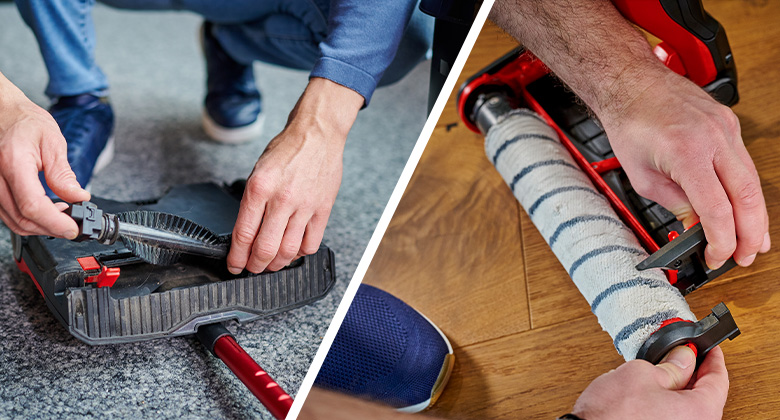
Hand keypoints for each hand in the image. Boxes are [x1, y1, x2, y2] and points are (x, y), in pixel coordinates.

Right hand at [0, 72, 88, 237]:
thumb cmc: (26, 122)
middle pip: (22, 218)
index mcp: (14, 162)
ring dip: (40, 226)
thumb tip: (79, 197)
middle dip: (51, 228)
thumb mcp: (53, 142)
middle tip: (73, 224)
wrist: (4, 114)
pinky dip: (29, 218)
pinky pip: (8, 214)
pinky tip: (46, 211)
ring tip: (62, 216)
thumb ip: (63, 174)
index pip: (32, 205)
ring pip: (13, 221)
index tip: (72, 228)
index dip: (55, 222)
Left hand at [227, 78, 362, 273]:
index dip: (236, 257)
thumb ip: (252, 201)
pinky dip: (300, 253)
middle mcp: (282, 199)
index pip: (243, 233)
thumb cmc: (287, 149)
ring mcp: (305, 206)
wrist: (317, 133)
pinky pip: (311, 243)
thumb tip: (247, 232)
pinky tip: (294, 250)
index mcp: (259, 187)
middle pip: (265, 248)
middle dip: (255, 265)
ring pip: (288, 251)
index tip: (234, 265)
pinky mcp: (323, 209)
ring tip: (271, 264)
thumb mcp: (258, 170)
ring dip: (277, 264)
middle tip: (252, 268)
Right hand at [572, 346, 728, 419]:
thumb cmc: (613, 413)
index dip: (713, 359)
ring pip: (686, 406)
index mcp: (700, 412)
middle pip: (704, 395)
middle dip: (694, 371)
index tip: (710, 347)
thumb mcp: (642, 374)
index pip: (718, 381)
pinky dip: (667, 400)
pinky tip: (651, 389)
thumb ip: (670, 364)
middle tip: (684, 353)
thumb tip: (684, 357)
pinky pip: (673, 415)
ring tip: (662, 368)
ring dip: (678, 386)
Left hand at [602, 69, 769, 268]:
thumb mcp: (643, 176)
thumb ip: (675, 203)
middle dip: (750, 234)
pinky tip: (743, 208)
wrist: (632, 83)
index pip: (717, 209)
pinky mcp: (729, 124)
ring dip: (754, 214)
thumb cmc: (630, 123)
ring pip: (752, 180)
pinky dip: (745, 189)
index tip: (717, 257)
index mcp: (687, 153)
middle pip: (748, 197)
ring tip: (750, 241)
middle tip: (745, 256)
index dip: (721, 241)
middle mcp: (714, 138)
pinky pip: (744, 163)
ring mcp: (726, 128)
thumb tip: (697, 228)